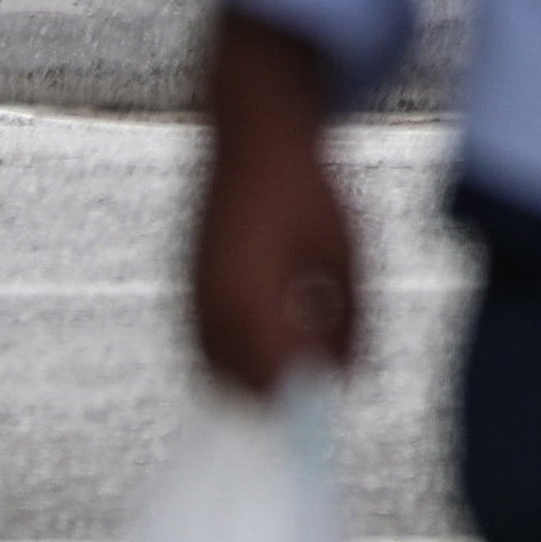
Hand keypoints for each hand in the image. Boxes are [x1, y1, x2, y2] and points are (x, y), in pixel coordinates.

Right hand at [188, 9, 355, 397]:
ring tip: (308, 345)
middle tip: (327, 379)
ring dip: (262, 376)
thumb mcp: (348, 254)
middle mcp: (210, 308)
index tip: (334, 404)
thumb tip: (351, 379)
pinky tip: (280, 330)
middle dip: (286, 394)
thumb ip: (351, 322)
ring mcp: (192, 302)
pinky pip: (210, 350)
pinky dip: (242, 356)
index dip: (304, 406)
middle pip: (245, 389)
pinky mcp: (189, 293)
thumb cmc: (308, 189)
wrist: (256, 135)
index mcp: (249, 299)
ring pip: (223, 375)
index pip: (273, 384)